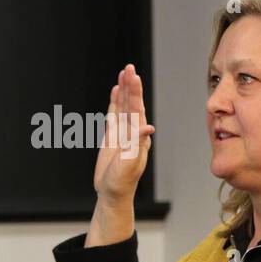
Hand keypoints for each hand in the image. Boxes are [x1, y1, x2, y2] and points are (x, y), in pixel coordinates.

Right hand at [92, 63, 155, 204]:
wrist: (112, 193)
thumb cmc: (122, 182)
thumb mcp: (130, 163)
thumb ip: (137, 144)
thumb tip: (148, 128)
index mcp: (137, 136)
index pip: (137, 109)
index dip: (135, 93)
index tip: (133, 76)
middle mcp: (132, 132)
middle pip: (131, 103)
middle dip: (130, 85)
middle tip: (129, 67)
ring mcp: (122, 133)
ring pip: (123, 106)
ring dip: (124, 90)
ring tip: (124, 72)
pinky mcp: (112, 136)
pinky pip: (113, 114)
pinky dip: (115, 101)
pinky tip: (116, 90)